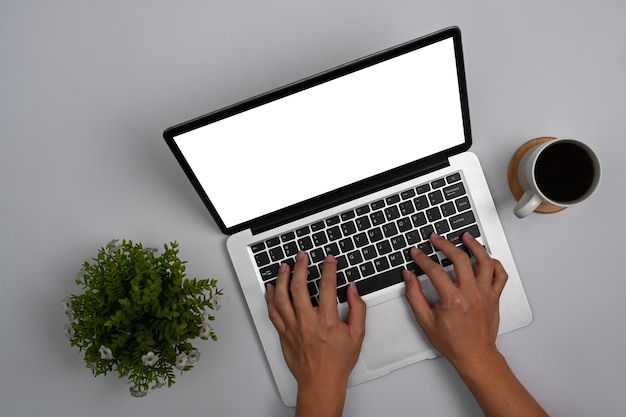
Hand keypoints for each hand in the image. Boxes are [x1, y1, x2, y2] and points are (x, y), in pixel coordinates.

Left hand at [266, 251, 365, 416]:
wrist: (320, 382)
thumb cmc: (337, 362)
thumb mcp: (357, 335)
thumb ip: (357, 309)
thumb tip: (352, 290)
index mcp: (327, 321)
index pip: (327, 287)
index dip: (328, 269)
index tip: (328, 260)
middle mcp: (307, 322)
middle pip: (298, 287)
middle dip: (300, 267)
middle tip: (301, 256)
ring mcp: (292, 328)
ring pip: (281, 298)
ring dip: (282, 279)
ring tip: (284, 267)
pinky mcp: (283, 334)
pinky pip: (273, 312)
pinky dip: (270, 298)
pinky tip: (271, 288)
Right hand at [403, 232, 507, 367]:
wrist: (474, 355)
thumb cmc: (453, 342)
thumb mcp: (425, 320)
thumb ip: (415, 296)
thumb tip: (409, 278)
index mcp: (453, 300)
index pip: (435, 270)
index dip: (423, 258)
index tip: (417, 253)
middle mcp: (472, 294)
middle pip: (460, 258)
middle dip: (445, 244)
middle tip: (437, 239)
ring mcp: (486, 294)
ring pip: (485, 261)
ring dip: (475, 246)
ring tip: (466, 237)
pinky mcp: (495, 297)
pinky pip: (500, 275)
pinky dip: (494, 263)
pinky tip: (486, 258)